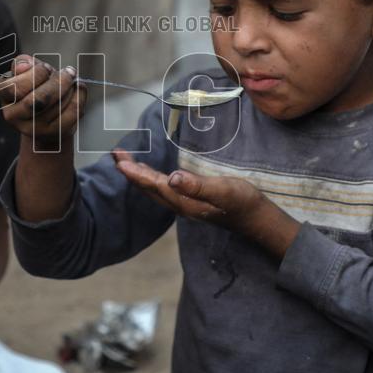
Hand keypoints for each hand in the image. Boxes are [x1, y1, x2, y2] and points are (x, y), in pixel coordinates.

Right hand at [0, 54, 86, 148]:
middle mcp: (12, 115)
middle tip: (68, 73)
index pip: (16, 86)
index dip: (36, 74)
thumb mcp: (27, 70)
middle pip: (37, 101)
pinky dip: (79, 98)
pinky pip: (71, 114)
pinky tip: (79, 91)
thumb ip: (24, 62)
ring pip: (56, 106)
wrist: (45, 114)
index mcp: (3, 94)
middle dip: (58, 82)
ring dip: (70, 89)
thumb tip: (26, 66)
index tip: (46, 68)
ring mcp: (31, 129)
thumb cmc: (36, 86)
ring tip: (72, 82)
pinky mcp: (51, 134)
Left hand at [112, 149, 300, 256]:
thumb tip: (172, 177)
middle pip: (148, 187)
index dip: (135, 173)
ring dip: (139, 174)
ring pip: (154, 188)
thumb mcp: (223, 191)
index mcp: (183, 201)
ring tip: (126, 161)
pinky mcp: (191, 201)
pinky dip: (152, 178)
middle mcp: (179, 204)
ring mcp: (184, 204)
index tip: (119, 161)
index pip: (153, 185)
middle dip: (131, 171)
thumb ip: (197, 186)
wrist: (256, 219)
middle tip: (116, 154)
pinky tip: (151, 173)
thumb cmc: (242, 203)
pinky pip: (163, 189)